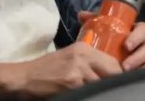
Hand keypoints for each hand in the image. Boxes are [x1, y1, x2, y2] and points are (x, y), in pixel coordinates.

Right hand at [0, 42, 120, 99]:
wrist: (24, 78)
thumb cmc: (46, 68)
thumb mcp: (69, 57)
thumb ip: (87, 60)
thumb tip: (107, 70)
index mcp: (84, 48)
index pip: (113, 62)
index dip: (118, 74)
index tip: (120, 81)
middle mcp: (83, 57)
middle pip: (111, 72)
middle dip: (113, 83)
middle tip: (113, 90)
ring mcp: (78, 71)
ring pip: (101, 84)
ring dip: (101, 90)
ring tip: (98, 93)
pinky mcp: (72, 84)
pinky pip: (89, 92)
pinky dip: (90, 94)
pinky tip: (88, 95)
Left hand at [77, 12, 144, 70]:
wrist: (114, 57)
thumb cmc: (112, 40)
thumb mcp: (104, 29)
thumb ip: (94, 20)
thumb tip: (81, 15)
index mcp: (139, 30)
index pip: (144, 29)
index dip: (138, 36)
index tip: (126, 45)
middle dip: (140, 55)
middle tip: (124, 64)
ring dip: (140, 66)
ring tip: (125, 72)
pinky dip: (142, 74)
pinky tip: (131, 78)